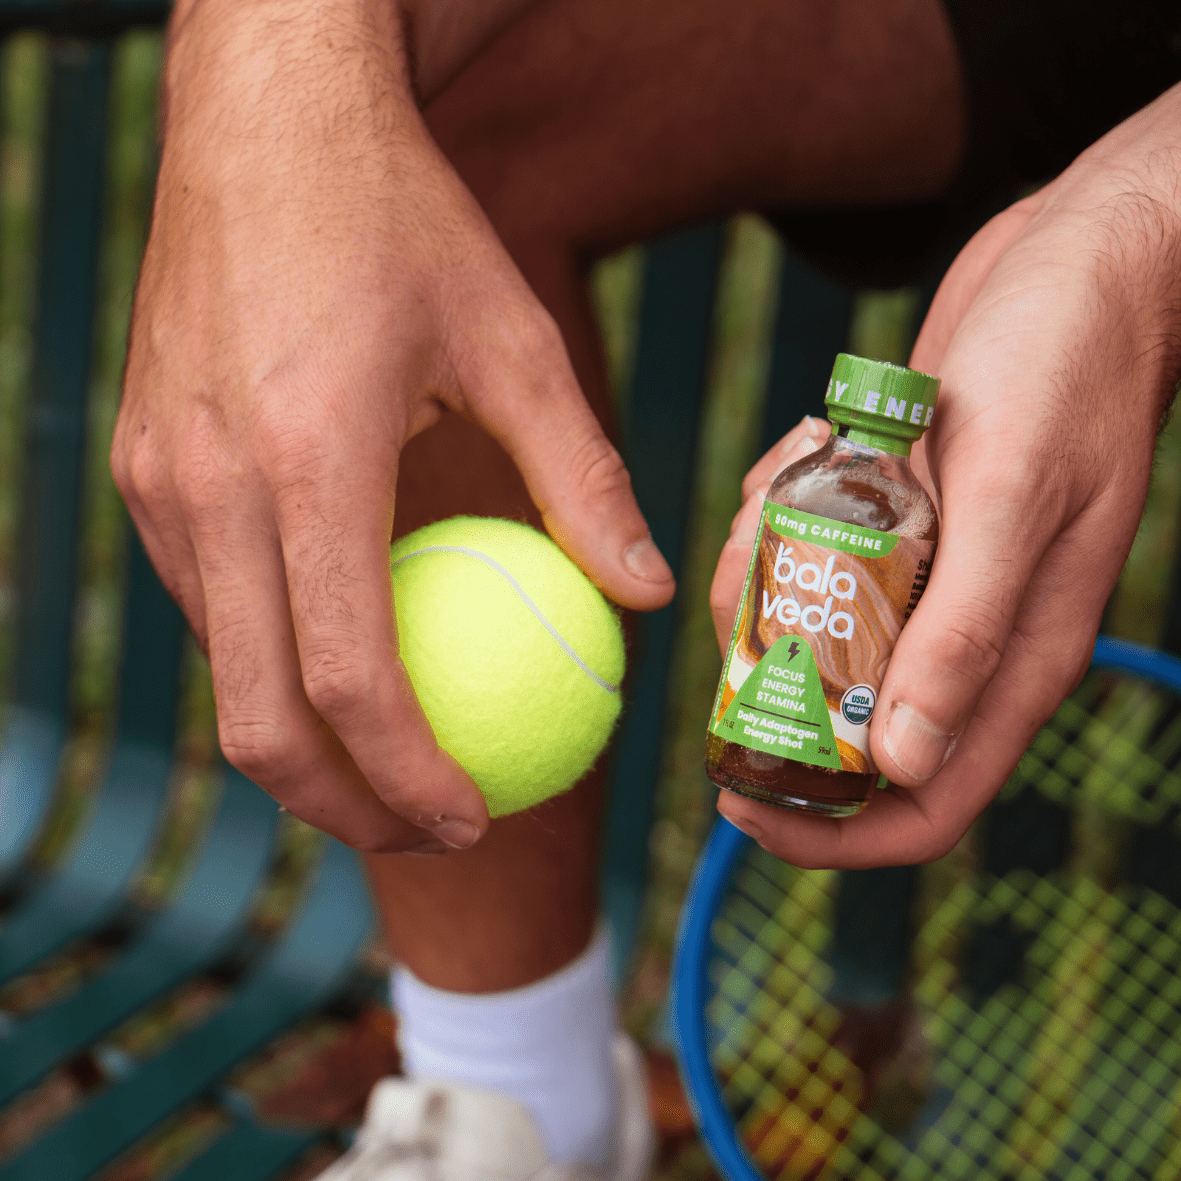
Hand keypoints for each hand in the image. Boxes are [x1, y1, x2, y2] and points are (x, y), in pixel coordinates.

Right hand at [111, 0, 672, 852]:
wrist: (265, 119)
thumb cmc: (404, 224)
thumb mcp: (520, 338)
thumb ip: (583, 477)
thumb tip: (641, 595)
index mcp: (305, 460)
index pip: (348, 680)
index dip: (410, 782)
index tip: (475, 820)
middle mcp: (208, 485)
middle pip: (256, 719)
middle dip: (342, 810)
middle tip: (432, 831)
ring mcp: (158, 480)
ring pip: (221, 671)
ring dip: (301, 745)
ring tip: (393, 764)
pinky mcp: (142, 465)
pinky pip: (207, 604)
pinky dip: (269, 662)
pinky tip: (339, 654)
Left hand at [713, 83, 1180, 867]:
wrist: (1076, 261)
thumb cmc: (1067, 369)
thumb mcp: (1011, 501)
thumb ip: (962, 638)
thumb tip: (900, 766)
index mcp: (1013, 660)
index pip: (922, 801)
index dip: (830, 828)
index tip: (738, 802)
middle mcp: (967, 634)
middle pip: (847, 717)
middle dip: (773, 677)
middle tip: (739, 601)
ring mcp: (931, 576)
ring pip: (815, 626)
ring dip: (771, 572)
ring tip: (777, 491)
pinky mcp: (900, 519)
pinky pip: (817, 547)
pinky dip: (787, 507)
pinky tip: (809, 443)